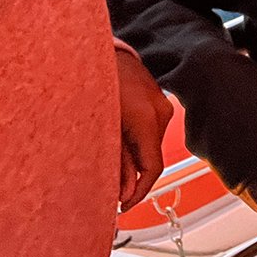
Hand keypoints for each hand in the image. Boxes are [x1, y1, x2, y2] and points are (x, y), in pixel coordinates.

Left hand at [116, 47, 173, 208]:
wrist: (103, 51)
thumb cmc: (95, 82)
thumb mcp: (100, 127)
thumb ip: (115, 161)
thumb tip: (123, 191)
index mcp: (147, 120)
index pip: (153, 169)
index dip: (139, 193)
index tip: (124, 206)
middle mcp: (160, 113)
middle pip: (151, 159)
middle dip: (131, 177)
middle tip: (109, 189)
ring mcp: (161, 105)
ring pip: (150, 146)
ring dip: (132, 157)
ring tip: (108, 160)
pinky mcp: (157, 101)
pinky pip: (149, 131)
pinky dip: (135, 142)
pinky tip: (116, 142)